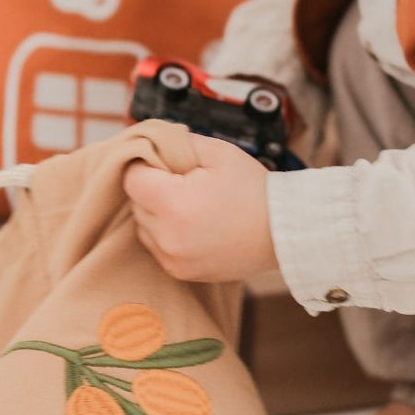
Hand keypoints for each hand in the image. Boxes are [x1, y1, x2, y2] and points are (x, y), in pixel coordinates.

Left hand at [123, 133, 277, 281]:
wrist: (282, 230)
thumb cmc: (253, 189)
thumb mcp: (218, 152)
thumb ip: (178, 142)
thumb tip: (151, 142)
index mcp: (174, 203)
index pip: (132, 179)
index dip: (146, 165)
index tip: (166, 164)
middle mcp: (168, 236)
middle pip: (136, 203)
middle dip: (153, 188)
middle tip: (185, 182)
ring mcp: (173, 258)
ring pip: (144, 226)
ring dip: (158, 212)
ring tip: (191, 204)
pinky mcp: (180, 272)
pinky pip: (158, 246)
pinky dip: (168, 233)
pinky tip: (194, 223)